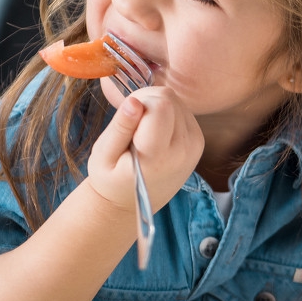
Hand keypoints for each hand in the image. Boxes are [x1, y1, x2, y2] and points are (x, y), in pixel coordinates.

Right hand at [85, 86, 203, 212]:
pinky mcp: (198, 141)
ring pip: (176, 101)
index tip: (126, 119)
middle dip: (147, 102)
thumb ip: (120, 127)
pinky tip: (153, 132)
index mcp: (159, 156)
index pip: (161, 105)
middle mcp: (184, 150)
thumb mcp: (103, 155)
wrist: (131, 201)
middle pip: (169, 99)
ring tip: (141, 131)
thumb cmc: (111, 179)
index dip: (140, 101)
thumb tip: (134, 101)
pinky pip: (182, 110)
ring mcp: (195, 145)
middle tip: (132, 125)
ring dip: (156, 107)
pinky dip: (165, 114)